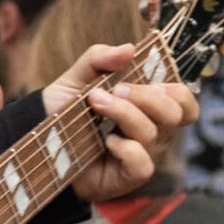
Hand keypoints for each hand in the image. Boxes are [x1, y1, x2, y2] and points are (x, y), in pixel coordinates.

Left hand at [41, 43, 198, 204]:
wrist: (39, 141)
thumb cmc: (65, 110)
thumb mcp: (77, 77)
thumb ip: (100, 58)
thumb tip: (129, 48)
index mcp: (147, 107)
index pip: (183, 101)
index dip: (176, 90)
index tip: (145, 79)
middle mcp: (150, 130)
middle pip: (175, 114)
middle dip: (145, 96)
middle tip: (115, 89)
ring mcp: (140, 154)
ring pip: (152, 133)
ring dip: (123, 113)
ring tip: (95, 104)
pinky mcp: (127, 176)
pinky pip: (142, 164)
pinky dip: (126, 149)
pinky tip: (106, 141)